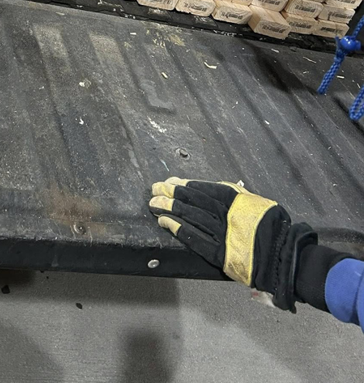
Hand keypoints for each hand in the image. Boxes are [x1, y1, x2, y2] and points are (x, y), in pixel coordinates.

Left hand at [149, 177, 316, 310]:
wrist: (284, 254)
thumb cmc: (273, 226)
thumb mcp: (255, 202)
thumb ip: (235, 195)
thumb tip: (216, 187)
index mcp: (234, 199)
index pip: (202, 189)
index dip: (184, 185)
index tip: (170, 182)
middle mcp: (224, 213)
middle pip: (191, 200)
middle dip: (170, 194)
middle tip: (154, 189)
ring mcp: (220, 232)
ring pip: (189, 216)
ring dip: (169, 208)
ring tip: (154, 203)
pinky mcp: (219, 252)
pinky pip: (194, 238)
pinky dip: (178, 229)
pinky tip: (164, 222)